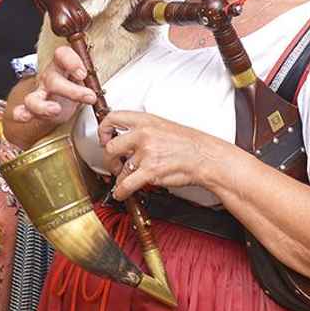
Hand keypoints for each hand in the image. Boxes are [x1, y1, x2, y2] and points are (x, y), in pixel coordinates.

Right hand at [12, 45, 95, 124]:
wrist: (59, 99)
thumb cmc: (73, 85)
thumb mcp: (85, 78)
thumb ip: (93, 79)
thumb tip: (109, 87)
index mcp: (62, 65)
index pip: (62, 54)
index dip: (72, 61)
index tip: (83, 74)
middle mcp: (49, 77)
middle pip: (54, 80)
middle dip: (71, 90)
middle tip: (88, 97)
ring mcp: (38, 93)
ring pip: (34, 98)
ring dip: (43, 105)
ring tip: (55, 109)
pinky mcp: (32, 108)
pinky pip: (22, 110)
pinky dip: (21, 114)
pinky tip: (24, 116)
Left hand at [101, 110, 229, 200]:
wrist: (205, 157)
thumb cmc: (189, 143)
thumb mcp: (164, 126)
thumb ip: (144, 129)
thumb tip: (128, 139)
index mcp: (146, 121)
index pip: (113, 117)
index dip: (104, 130)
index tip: (105, 138)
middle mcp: (144, 134)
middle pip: (111, 147)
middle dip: (108, 159)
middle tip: (113, 164)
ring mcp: (146, 153)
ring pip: (120, 169)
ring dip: (119, 178)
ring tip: (124, 180)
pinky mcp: (150, 171)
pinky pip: (126, 184)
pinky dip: (121, 192)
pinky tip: (122, 193)